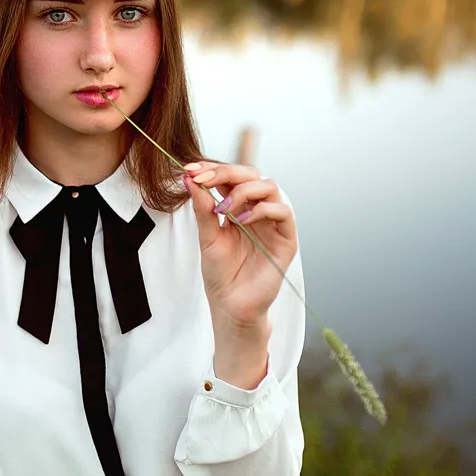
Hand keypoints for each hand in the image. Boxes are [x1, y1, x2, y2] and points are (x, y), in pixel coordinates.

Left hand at [182, 162, 297, 329]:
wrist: (231, 306)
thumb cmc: (220, 274)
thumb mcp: (207, 237)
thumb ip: (202, 209)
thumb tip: (189, 178)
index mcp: (238, 208)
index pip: (230, 178)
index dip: (212, 169)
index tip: (190, 169)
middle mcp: (258, 211)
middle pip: (251, 175)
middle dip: (226, 172)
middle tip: (203, 179)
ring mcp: (273, 223)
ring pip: (270, 187)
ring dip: (244, 190)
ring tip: (224, 210)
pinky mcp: (286, 239)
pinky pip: (283, 212)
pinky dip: (263, 209)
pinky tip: (242, 221)